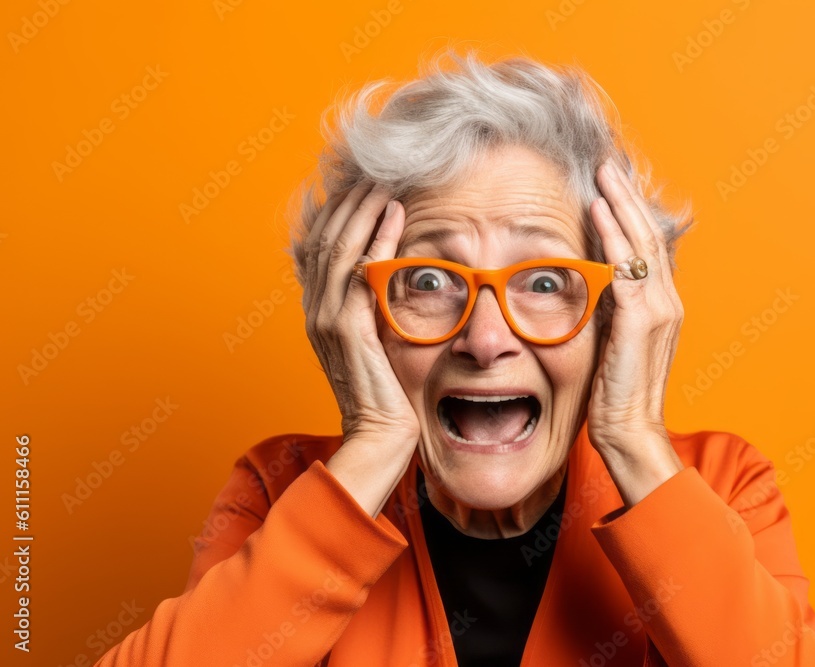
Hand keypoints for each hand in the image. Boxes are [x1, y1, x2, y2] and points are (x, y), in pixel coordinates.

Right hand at [301, 183, 419, 447]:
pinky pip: (359, 269)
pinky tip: (394, 215)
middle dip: (347, 201)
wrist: (379, 434)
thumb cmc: (383, 391)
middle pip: (323, 238)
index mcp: (318, 312)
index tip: (358, 185)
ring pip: (337, 246)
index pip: (317, 248)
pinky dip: (376, 237)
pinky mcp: (346, 327)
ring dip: (361, 208)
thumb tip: (383, 275)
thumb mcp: (371, 342)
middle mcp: (315, 310)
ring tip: (384, 181)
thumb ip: (368, 308)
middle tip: (371, 171)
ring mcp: (326, 318)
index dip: (334, 212)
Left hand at [586, 158, 684, 500]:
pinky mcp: (641, 321)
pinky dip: (612, 235)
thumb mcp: (613, 344)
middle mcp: (666, 302)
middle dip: (628, 197)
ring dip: (621, 204)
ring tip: (605, 173)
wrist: (630, 431)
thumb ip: (609, 312)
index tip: (613, 186)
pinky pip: (626, 266)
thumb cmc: (616, 394)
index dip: (632, 215)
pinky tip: (599, 210)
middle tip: (609, 164)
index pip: (648, 249)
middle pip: (649, 235)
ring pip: (640, 243)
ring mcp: (658, 309)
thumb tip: (589, 285)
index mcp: (661, 307)